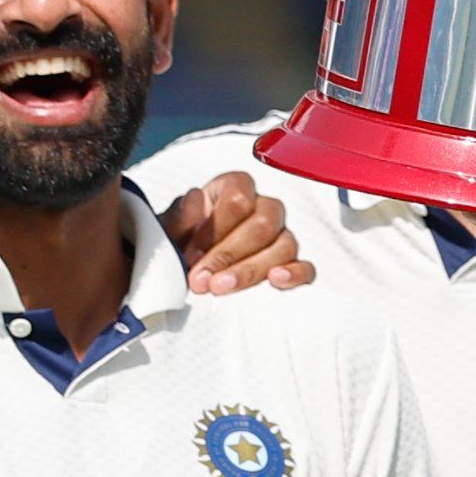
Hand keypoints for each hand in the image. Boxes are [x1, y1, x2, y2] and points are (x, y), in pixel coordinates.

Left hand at [158, 170, 313, 296]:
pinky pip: (306, 267)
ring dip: (251, 270)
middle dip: (228, 255)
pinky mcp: (291, 263)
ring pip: (284, 246)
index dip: (215, 227)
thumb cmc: (181, 243)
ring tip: (222, 288)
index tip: (191, 254)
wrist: (187, 268)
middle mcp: (263, 208)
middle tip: (201, 280)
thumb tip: (194, 199)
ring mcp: (281, 235)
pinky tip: (276, 281)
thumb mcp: (169, 230)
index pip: (239, 197)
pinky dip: (295, 274)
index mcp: (234, 188)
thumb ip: (178, 216)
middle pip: (262, 224)